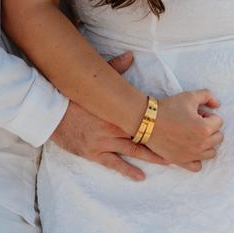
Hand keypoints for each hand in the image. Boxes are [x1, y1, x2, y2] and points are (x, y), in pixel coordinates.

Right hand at [48, 53, 166, 180]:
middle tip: (182, 149)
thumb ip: (115, 69)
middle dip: (163, 143)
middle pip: (144, 136)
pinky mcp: (94, 153)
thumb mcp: (95, 84)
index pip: (144, 118)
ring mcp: (104, 142)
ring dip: (152, 157)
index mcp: (117, 110)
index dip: (162, 123)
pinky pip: (114, 164)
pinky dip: (128, 171)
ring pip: (134, 151)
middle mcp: (114, 127)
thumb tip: (130, 55)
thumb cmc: (74, 98)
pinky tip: (140, 176)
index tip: (178, 126)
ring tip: (170, 162)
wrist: (51, 113)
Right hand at [148, 90, 223, 171]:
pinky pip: (197, 166)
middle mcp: (201, 144)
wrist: (147, 120)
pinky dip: (197, 159)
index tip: (196, 113)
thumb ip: (208, 96)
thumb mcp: (190, 96)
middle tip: (194, 122)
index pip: (219, 122)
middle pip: (218, 137)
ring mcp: (192, 155)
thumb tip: (217, 104)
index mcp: (205, 128)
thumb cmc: (169, 108)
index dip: (207, 115)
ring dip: (206, 143)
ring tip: (193, 135)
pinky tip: (191, 149)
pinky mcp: (182, 161)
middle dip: (209, 128)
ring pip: (211, 152)